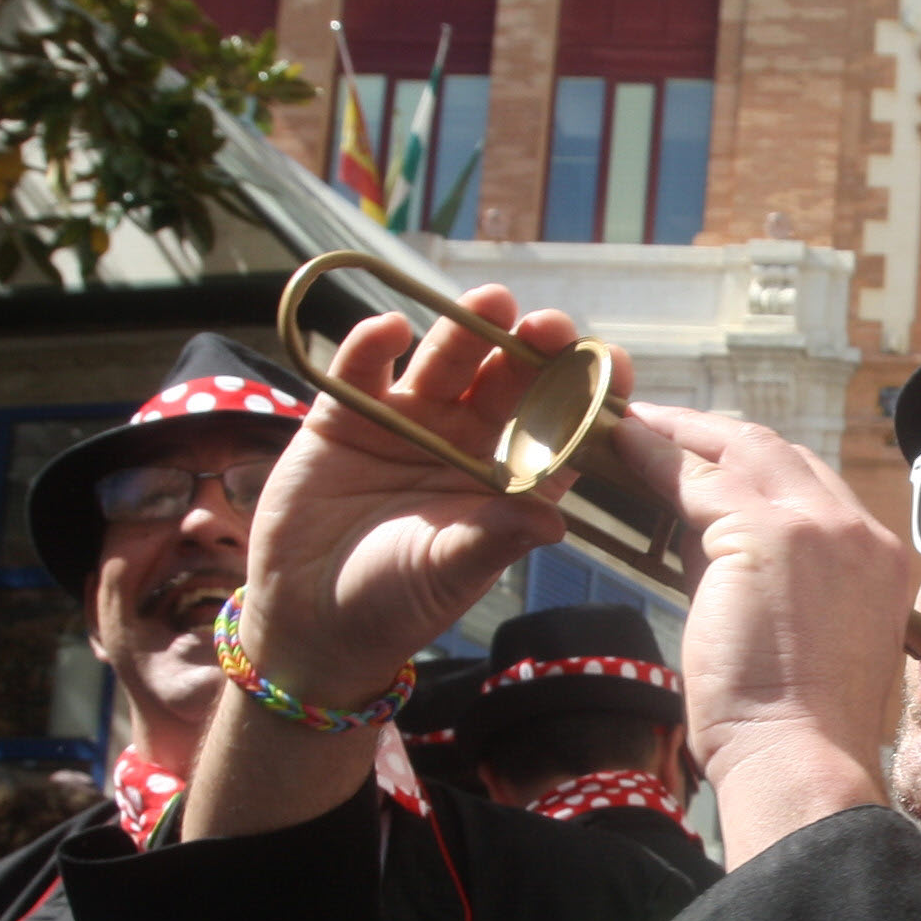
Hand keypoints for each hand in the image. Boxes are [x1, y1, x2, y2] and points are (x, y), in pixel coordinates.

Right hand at [235, 287, 595, 708]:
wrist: (307, 617)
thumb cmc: (394, 600)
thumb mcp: (448, 571)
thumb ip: (494, 539)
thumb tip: (552, 522)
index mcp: (507, 477)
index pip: (557, 424)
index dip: (584, 393)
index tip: (613, 366)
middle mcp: (464, 439)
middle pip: (504, 378)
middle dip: (529, 347)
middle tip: (549, 325)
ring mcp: (406, 421)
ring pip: (443, 362)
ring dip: (465, 329)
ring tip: (489, 303)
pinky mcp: (345, 415)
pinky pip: (361, 370)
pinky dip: (372, 346)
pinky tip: (390, 329)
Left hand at [610, 404, 911, 857]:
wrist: (800, 759)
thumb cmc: (790, 726)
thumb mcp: (794, 633)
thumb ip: (758, 575)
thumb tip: (696, 534)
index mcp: (878, 560)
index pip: (812, 487)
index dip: (754, 467)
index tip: (707, 461)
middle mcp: (860, 531)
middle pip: (781, 453)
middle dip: (717, 435)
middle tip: (662, 426)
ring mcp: (820, 526)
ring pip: (742, 450)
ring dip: (681, 433)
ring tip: (633, 426)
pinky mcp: (769, 533)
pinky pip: (697, 477)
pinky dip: (655, 456)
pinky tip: (620, 446)